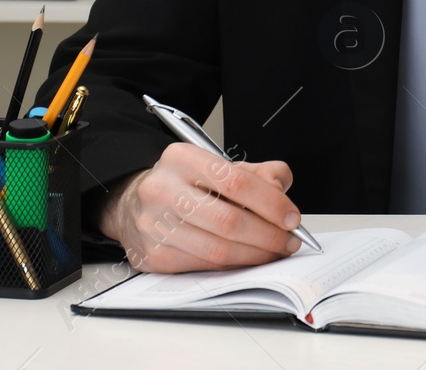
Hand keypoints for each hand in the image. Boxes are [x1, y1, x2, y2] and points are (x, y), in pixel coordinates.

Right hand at [98, 142, 302, 272]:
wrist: (133, 204)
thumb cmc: (184, 184)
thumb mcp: (217, 165)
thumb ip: (256, 173)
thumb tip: (282, 190)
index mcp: (181, 159)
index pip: (236, 181)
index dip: (271, 203)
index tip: (291, 218)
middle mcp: (162, 190)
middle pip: (228, 221)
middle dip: (268, 236)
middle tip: (289, 241)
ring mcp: (153, 226)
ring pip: (217, 250)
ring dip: (255, 255)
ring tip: (275, 252)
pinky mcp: (153, 256)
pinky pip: (204, 267)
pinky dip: (233, 265)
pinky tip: (248, 259)